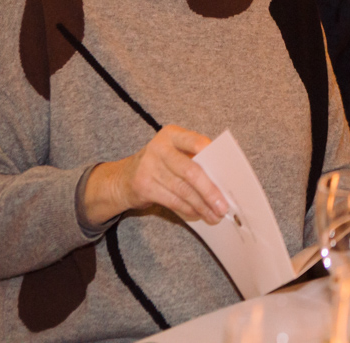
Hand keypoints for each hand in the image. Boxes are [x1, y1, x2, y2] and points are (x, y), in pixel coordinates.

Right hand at [83, 125, 227, 225]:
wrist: (123, 177)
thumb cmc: (161, 164)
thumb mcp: (175, 152)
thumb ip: (195, 158)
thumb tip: (224, 179)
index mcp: (172, 134)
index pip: (195, 141)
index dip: (212, 155)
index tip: (227, 172)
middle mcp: (159, 148)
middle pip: (191, 171)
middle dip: (210, 191)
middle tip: (224, 206)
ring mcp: (149, 167)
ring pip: (183, 190)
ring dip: (202, 205)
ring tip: (215, 215)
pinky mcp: (143, 186)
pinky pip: (172, 200)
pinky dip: (189, 209)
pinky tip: (199, 213)